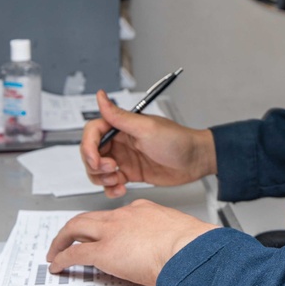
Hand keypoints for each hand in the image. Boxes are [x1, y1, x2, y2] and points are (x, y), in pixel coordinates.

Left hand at [46, 200, 217, 285]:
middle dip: (74, 228)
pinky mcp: (103, 251)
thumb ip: (168, 236)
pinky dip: (62, 259)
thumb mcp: (178, 231)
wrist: (188, 247)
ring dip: (62, 240)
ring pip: (76, 228)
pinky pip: (75, 253)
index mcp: (142, 210)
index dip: (105, 226)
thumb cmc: (190, 244)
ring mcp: (111, 232)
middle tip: (66, 238)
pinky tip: (57, 266)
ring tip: (55, 251)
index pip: (116, 215)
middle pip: (89, 217)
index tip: (103, 235)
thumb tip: (171, 249)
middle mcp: (122, 216)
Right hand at [81, 91, 216, 197]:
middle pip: (92, 152)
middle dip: (95, 165)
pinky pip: (111, 182)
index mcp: (123, 126)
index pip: (93, 132)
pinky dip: (110, 188)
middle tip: (111, 170)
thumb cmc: (178, 140)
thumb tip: (100, 96)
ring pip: (98, 169)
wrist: (196, 160)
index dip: (88, 146)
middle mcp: (121, 140)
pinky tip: (121, 189)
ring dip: (101, 179)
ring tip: (117, 180)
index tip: (96, 160)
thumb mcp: (147, 128)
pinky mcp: (131, 173)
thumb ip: (120, 117)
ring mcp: (125, 157)